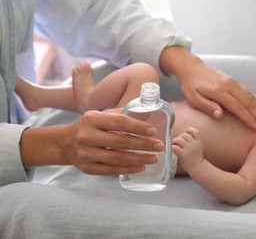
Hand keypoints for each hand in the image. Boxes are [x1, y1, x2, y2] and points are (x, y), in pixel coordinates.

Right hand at [20, 109, 162, 174]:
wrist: (63, 143)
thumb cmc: (88, 127)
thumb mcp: (98, 116)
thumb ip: (117, 117)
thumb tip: (146, 118)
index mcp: (91, 119)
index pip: (119, 122)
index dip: (138, 127)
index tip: (153, 131)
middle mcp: (87, 136)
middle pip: (121, 142)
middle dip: (144, 145)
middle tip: (159, 146)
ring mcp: (85, 154)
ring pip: (118, 158)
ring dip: (139, 159)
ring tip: (154, 158)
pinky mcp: (87, 168)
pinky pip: (111, 171)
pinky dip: (128, 169)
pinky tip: (141, 167)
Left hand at [160, 47, 255, 132]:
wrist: (192, 68)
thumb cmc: (191, 85)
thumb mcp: (193, 98)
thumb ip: (207, 107)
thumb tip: (220, 115)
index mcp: (219, 91)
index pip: (237, 107)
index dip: (248, 118)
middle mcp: (229, 86)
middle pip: (248, 103)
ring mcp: (233, 83)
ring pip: (251, 97)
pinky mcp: (234, 82)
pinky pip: (249, 93)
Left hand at [173, 127, 202, 171]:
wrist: (197, 167)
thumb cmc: (194, 156)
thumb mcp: (197, 146)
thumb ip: (192, 140)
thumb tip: (182, 135)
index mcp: (198, 141)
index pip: (195, 131)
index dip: (189, 130)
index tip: (186, 133)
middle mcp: (194, 144)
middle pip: (184, 134)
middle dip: (180, 137)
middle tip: (178, 142)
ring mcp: (189, 149)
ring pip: (179, 139)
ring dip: (175, 141)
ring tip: (175, 145)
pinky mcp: (183, 154)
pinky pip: (175, 147)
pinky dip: (173, 147)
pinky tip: (175, 150)